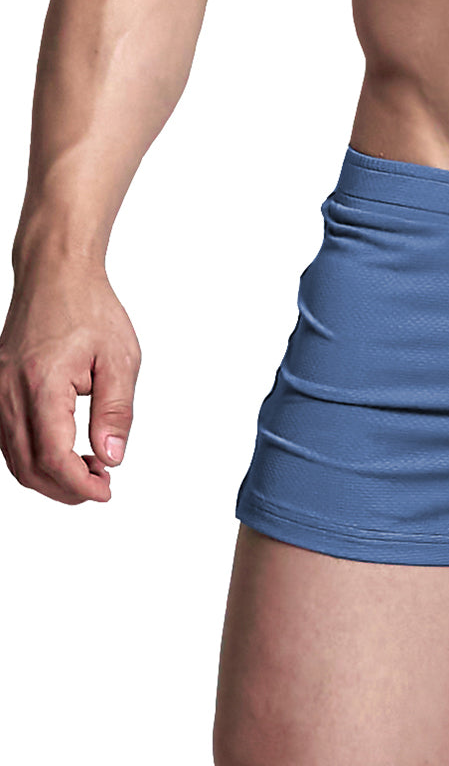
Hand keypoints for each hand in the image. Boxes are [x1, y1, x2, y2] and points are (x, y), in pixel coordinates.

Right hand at [0, 264, 140, 502]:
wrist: (56, 275)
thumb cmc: (89, 308)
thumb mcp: (120, 358)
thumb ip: (115, 411)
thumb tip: (112, 456)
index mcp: (42, 384)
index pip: (53, 456)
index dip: (79, 485)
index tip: (105, 490)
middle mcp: (9, 392)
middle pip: (28, 466)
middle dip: (64, 488)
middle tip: (99, 486)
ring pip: (13, 457)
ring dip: (48, 474)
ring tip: (88, 469)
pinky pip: (7, 437)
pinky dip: (33, 455)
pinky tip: (64, 450)